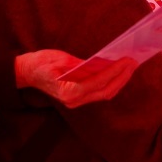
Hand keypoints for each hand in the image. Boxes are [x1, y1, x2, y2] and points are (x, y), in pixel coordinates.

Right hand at [15, 50, 137, 108]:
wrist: (27, 73)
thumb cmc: (41, 63)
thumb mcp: (59, 59)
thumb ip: (80, 64)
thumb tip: (103, 62)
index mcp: (69, 91)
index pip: (98, 82)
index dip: (114, 71)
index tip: (127, 59)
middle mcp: (74, 100)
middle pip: (106, 91)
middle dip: (122, 76)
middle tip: (134, 61)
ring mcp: (77, 101)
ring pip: (105, 93)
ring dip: (120, 80)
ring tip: (131, 65)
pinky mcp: (79, 97)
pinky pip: (100, 91)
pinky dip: (112, 82)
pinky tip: (119, 71)